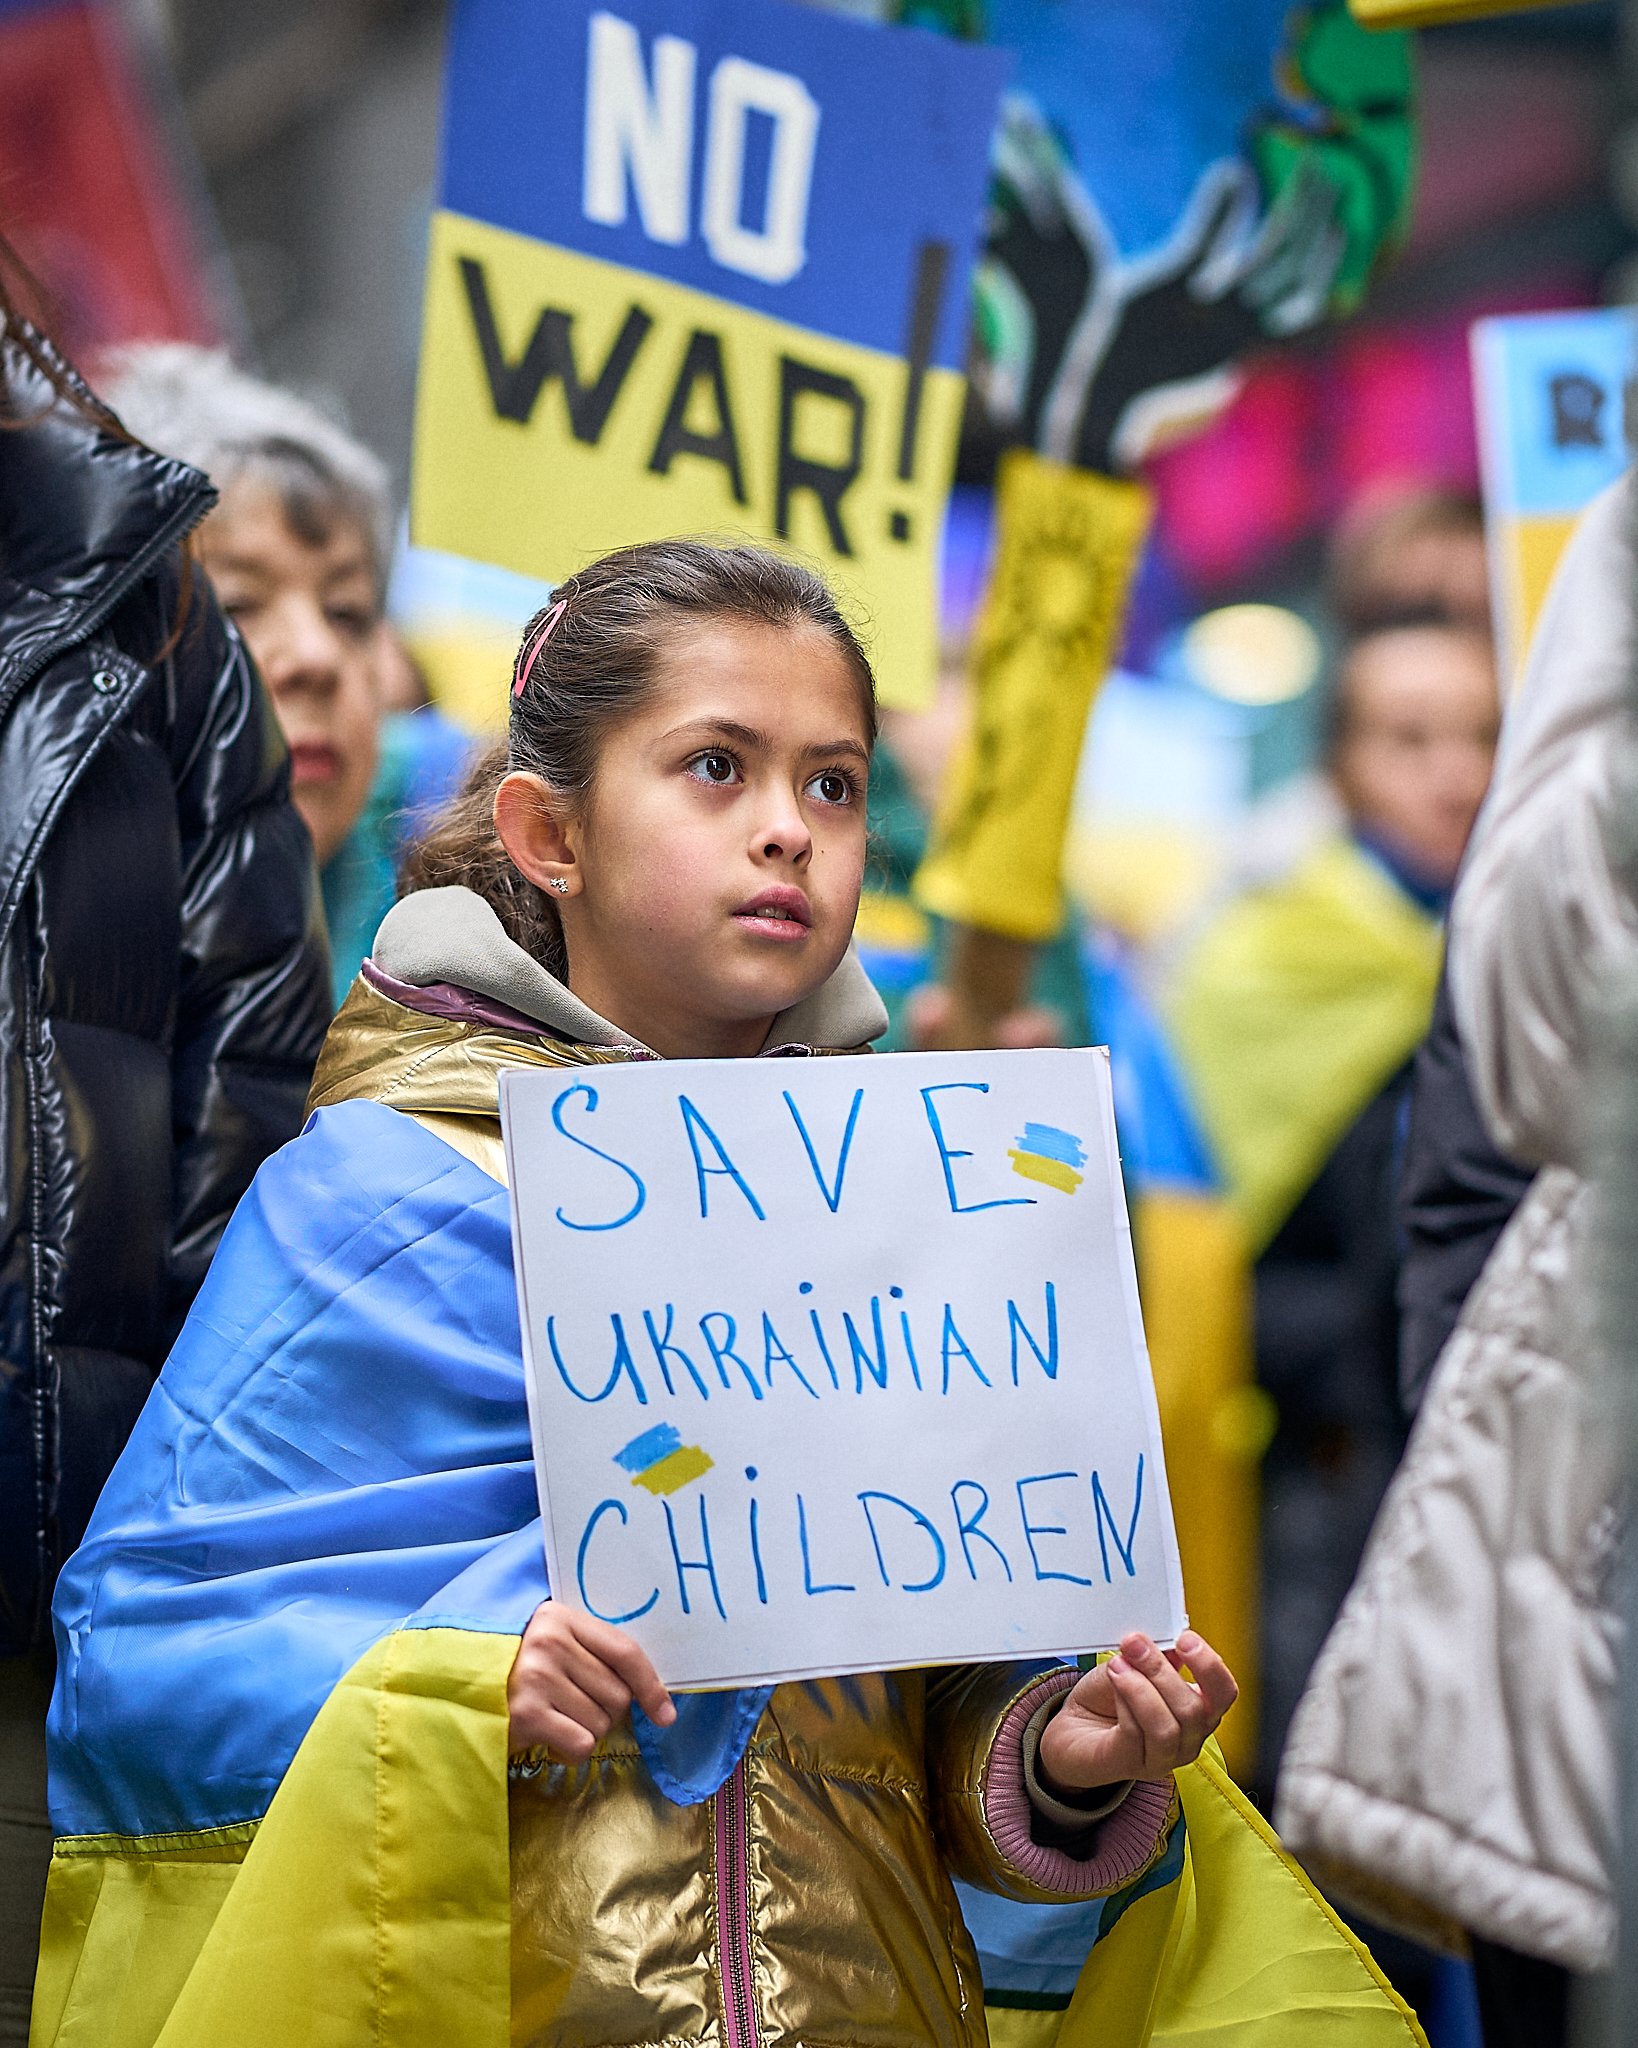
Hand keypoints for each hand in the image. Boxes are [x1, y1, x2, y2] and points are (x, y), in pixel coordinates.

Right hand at [508, 1602, 674, 1758]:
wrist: (449, 1690)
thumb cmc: (511, 1671)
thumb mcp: (549, 1646)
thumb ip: (591, 1654)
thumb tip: (652, 1694)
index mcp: (560, 1617)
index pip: (625, 1652)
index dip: (652, 1686)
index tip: (665, 1714)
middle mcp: (549, 1642)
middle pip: (617, 1695)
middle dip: (605, 1713)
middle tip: (572, 1709)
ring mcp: (537, 1677)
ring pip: (601, 1723)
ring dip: (585, 1731)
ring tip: (554, 1720)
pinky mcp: (527, 1714)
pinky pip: (581, 1744)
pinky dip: (570, 1750)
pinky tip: (548, 1738)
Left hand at [1037, 1630, 1237, 1790]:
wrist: (1074, 1728)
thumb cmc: (1109, 1696)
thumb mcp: (1136, 1665)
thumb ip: (1157, 1654)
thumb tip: (1168, 1633)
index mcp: (1198, 1711)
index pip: (1224, 1693)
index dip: (1210, 1666)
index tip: (1185, 1638)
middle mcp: (1187, 1739)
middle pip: (1195, 1710)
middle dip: (1162, 1669)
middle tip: (1135, 1643)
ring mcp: (1162, 1757)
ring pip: (1167, 1727)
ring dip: (1140, 1687)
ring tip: (1118, 1664)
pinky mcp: (1131, 1764)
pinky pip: (1135, 1735)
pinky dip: (1125, 1701)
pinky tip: (1114, 1681)